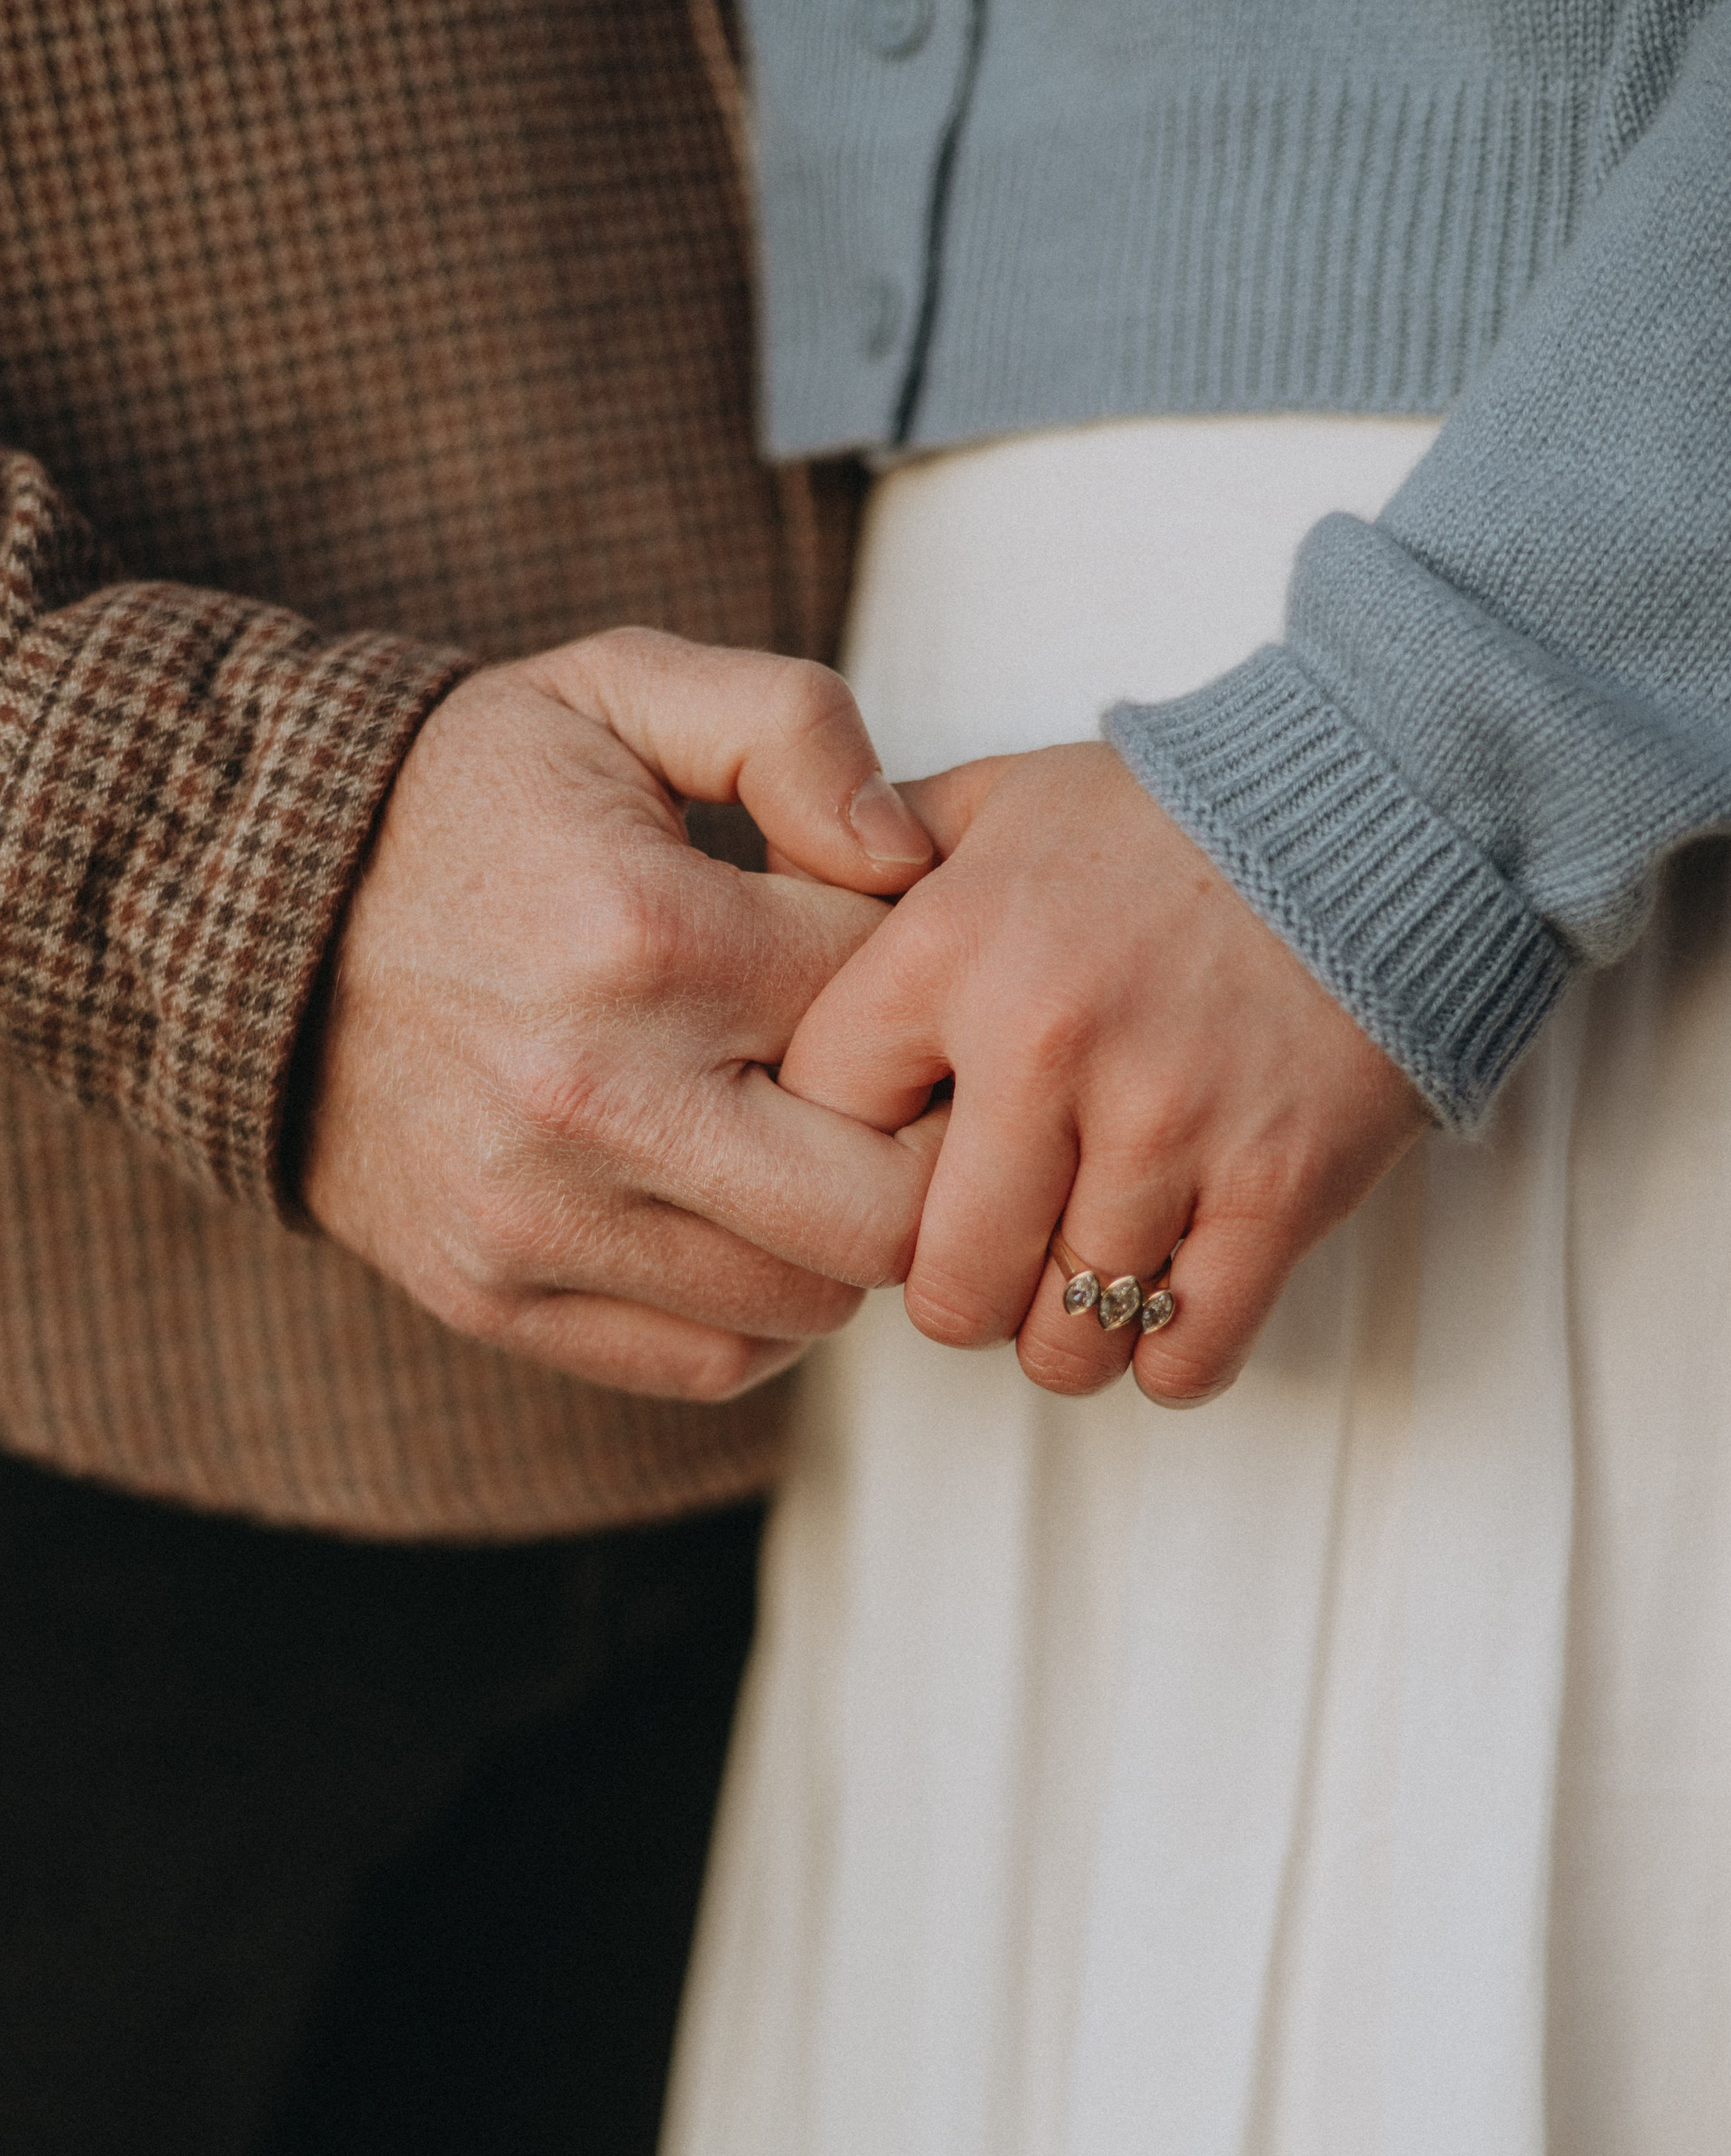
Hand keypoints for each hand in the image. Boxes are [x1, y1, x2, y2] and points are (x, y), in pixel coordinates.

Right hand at [299, 628, 936, 1400]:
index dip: (929, 984)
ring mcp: (538, 1218)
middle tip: (900, 1090)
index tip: (900, 967)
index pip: (895, 1007)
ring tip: (807, 1142)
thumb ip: (792, 727)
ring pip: (812, 1301)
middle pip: (885, 1208)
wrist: (244, 911)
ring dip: (842, 1233)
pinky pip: (712, 1360)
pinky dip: (761, 1309)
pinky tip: (742, 1218)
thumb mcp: (620, 688)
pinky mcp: (494, 1295)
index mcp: (648, 936)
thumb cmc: (462, 800)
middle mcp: (597, 1099)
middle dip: (925, 1149)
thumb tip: (907, 854)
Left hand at [778, 741, 1428, 1404]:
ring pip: (1063, 1337)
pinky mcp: (1278, 1188)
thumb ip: (871, 856)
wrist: (1388, 806)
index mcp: (954, 950)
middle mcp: (1047, 1045)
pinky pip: (1184, 1353)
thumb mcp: (998, 802)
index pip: (825, 1128)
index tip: (887, 1164)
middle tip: (985, 1256)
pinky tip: (1161, 1298)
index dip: (844, 1164)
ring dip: (1064, 1329)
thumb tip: (767, 903)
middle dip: (954, 1291)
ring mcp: (1169, 1126)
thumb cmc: (1173, 820)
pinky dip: (1165, 1353)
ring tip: (1076, 1274)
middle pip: (941, 1284)